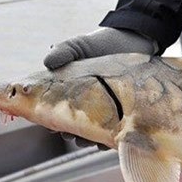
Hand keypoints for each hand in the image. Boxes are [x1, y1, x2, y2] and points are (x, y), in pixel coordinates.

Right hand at [45, 27, 156, 147]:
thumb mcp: (79, 45)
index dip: (50, 120)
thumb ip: (64, 51)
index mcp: (70, 93)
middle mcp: (86, 106)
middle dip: (70, 133)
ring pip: (93, 134)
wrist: (133, 41)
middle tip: (69, 133)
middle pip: (73, 127)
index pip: (55, 112)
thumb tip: (48, 62)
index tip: (50, 124)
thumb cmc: (101, 44)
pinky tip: (110, 139)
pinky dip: (111, 138)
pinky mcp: (125, 113)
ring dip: (88, 140)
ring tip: (87, 140)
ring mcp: (106, 111)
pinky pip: (116, 132)